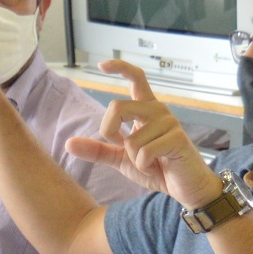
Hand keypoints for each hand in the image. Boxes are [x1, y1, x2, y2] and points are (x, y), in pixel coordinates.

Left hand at [67, 60, 223, 207]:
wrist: (184, 188)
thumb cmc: (155, 168)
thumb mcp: (121, 159)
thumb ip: (97, 150)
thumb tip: (68, 144)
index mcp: (145, 110)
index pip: (136, 78)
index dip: (119, 68)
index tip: (101, 65)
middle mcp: (157, 110)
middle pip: (118, 106)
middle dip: (109, 130)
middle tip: (119, 145)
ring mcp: (169, 122)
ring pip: (131, 139)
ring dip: (134, 158)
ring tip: (152, 162)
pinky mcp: (177, 138)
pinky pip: (144, 152)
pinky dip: (144, 166)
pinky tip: (158, 167)